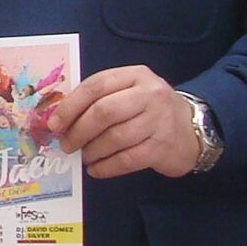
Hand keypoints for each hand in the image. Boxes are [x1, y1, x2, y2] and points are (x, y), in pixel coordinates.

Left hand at [41, 65, 200, 178]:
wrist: (192, 129)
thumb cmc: (149, 109)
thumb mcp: (129, 92)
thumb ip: (100, 98)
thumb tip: (60, 119)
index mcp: (136, 75)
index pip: (96, 85)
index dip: (70, 105)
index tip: (54, 123)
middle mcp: (150, 95)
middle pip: (104, 112)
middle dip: (78, 130)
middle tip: (66, 144)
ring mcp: (159, 121)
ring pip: (114, 138)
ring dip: (91, 151)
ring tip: (82, 156)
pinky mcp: (162, 148)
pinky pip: (127, 160)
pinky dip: (106, 167)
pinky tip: (96, 169)